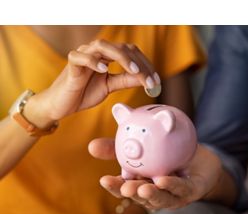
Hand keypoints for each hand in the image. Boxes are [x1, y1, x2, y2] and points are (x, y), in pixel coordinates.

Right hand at [24, 40, 160, 127]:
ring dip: (121, 57)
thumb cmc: (84, 93)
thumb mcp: (110, 87)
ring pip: (103, 46)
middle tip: (150, 80)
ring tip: (134, 71)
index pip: (131, 53)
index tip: (156, 81)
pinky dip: (92, 61)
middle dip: (139, 63)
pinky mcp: (71, 64)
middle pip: (122, 47)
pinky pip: (80, 57)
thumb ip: (125, 80)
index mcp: (107, 56)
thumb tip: (145, 79)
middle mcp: (97, 52)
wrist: (63, 104)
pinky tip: (104, 69)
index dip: (145, 64)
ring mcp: (83, 55)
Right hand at [89, 138, 227, 209]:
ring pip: (160, 198)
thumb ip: (118, 147)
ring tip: (141, 188)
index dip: (115, 186)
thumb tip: (91, 145)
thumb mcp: (142, 147)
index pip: (125, 187)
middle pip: (140, 196)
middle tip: (125, 187)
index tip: (104, 179)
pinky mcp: (190, 191)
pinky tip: (163, 180)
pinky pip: (181, 189)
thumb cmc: (167, 154)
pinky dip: (172, 186)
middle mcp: (154, 192)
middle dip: (131, 193)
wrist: (198, 156)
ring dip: (151, 195)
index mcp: (141, 182)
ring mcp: (172, 195)